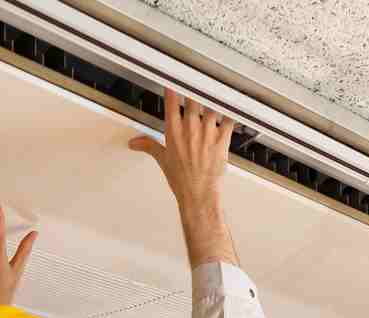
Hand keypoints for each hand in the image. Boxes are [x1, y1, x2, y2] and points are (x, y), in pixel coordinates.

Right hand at [128, 87, 238, 267]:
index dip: (173, 86)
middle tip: (198, 72)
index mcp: (173, 132)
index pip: (171, 102)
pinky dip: (232, 109)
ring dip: (213, 94)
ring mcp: (206, 133)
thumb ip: (149, 145)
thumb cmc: (182, 179)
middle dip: (194, 85)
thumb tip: (134, 142)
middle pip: (192, 98)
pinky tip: (234, 100)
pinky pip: (229, 119)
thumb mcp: (162, 160)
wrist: (198, 194)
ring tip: (216, 81)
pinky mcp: (221, 140)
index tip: (174, 74)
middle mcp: (189, 129)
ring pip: (211, 105)